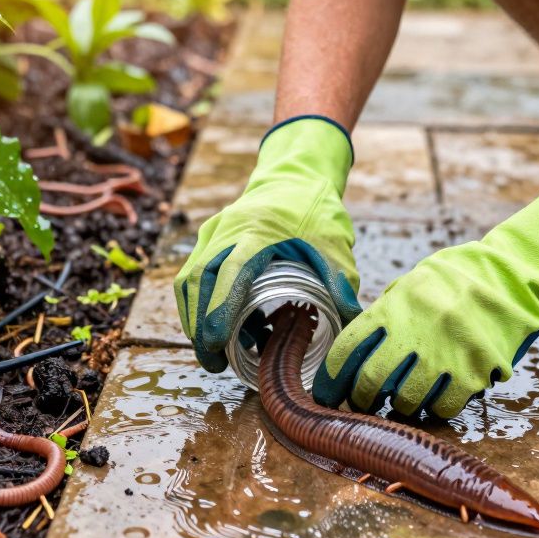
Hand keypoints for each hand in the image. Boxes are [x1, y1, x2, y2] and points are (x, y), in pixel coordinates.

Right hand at [175, 116, 362, 371]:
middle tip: (213, 362)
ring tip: (215, 353)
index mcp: (256, 232)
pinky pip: (194, 275)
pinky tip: (223, 329)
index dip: (219, 309)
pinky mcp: (207, 239)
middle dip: (198, 326)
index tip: (216, 343)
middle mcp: (226, 231)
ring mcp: (212, 233)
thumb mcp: (334, 244)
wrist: (294, 175)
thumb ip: (340, 283)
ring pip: (189, 281)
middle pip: (197, 281)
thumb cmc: (315, 210)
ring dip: (195, 319)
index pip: (229, 272)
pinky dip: (201, 305)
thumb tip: (349, 324)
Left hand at [314, 191, 538, 418]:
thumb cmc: (453, 281)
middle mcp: (417, 331)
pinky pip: (444, 406)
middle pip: (372, 380)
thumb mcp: (411, 285)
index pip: (348, 347)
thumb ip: (383, 315)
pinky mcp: (474, 372)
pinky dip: (434, 410)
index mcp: (395, 306)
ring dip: (398, 407)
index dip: (331, 377)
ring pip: (407, 400)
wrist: (509, 277)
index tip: (327, 393)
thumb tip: (353, 350)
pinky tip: (432, 402)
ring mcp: (446, 354)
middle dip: (361, 399)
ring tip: (399, 402)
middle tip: (360, 404)